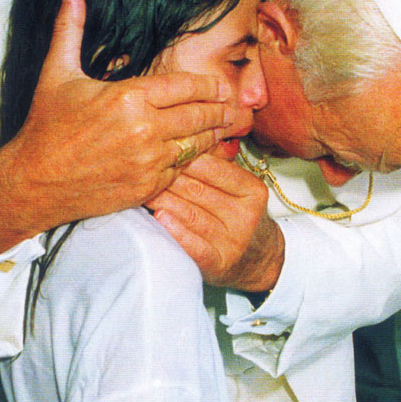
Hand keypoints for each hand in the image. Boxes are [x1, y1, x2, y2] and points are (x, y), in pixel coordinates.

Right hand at [0, 0, 235, 254]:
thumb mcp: (58, 72)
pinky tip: (199, 153)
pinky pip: (181, 170)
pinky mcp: (148, 187)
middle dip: (220, 110)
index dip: (209, 86)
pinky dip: (190, 161)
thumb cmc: (46, 126)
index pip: (186, 87)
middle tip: (235, 107)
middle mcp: (145, 129)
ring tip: (226, 128)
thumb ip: (71, 27)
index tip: (222, 86)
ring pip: (196, 145)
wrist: (34, 182)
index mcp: (129, 97)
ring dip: (213, 136)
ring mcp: (149, 161)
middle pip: (199, 115)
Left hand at [149, 153, 284, 291]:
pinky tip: (159, 218)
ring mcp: (234, 242)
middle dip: (168, 178)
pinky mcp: (220, 264)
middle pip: (199, 190)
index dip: (185, 158)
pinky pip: (196, 246)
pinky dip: (176, 231)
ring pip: (192, 215)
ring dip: (164, 201)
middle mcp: (246, 216)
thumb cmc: (236, 214)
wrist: (257, 258)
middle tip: (144, 168)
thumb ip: (216, 165)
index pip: (215, 169)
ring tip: (143, 190)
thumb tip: (183, 137)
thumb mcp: (236, 188)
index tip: (162, 149)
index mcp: (253, 191)